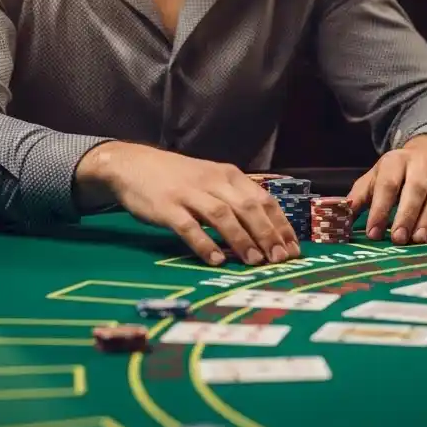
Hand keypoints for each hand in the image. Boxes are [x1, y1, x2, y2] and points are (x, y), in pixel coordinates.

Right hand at [75, 143, 299, 265]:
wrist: (133, 164)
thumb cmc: (177, 177)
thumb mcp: (211, 180)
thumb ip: (234, 200)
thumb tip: (264, 230)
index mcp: (229, 175)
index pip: (264, 199)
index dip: (280, 224)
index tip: (293, 247)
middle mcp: (213, 181)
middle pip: (248, 207)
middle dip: (268, 235)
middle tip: (280, 259)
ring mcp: (189, 193)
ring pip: (222, 216)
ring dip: (241, 240)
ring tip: (255, 262)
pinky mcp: (167, 207)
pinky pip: (189, 226)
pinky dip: (204, 244)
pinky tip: (215, 261)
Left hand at [348, 135, 426, 243]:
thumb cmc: (400, 170)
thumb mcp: (378, 175)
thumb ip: (361, 194)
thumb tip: (342, 216)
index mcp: (396, 161)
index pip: (387, 185)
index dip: (380, 209)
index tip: (373, 233)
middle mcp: (421, 165)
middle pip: (414, 190)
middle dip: (406, 216)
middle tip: (397, 239)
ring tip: (419, 240)